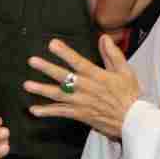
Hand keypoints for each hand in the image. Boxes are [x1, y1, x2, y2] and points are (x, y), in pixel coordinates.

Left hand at [25, 35, 140, 139]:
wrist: (132, 120)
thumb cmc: (129, 94)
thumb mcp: (125, 71)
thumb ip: (112, 54)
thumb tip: (103, 38)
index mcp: (96, 75)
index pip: (77, 61)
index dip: (64, 52)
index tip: (52, 44)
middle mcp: (85, 88)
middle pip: (63, 76)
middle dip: (46, 68)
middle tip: (32, 61)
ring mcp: (80, 102)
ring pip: (57, 95)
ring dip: (41, 89)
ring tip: (27, 85)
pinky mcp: (79, 114)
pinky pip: (60, 113)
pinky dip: (47, 112)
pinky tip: (34, 110)